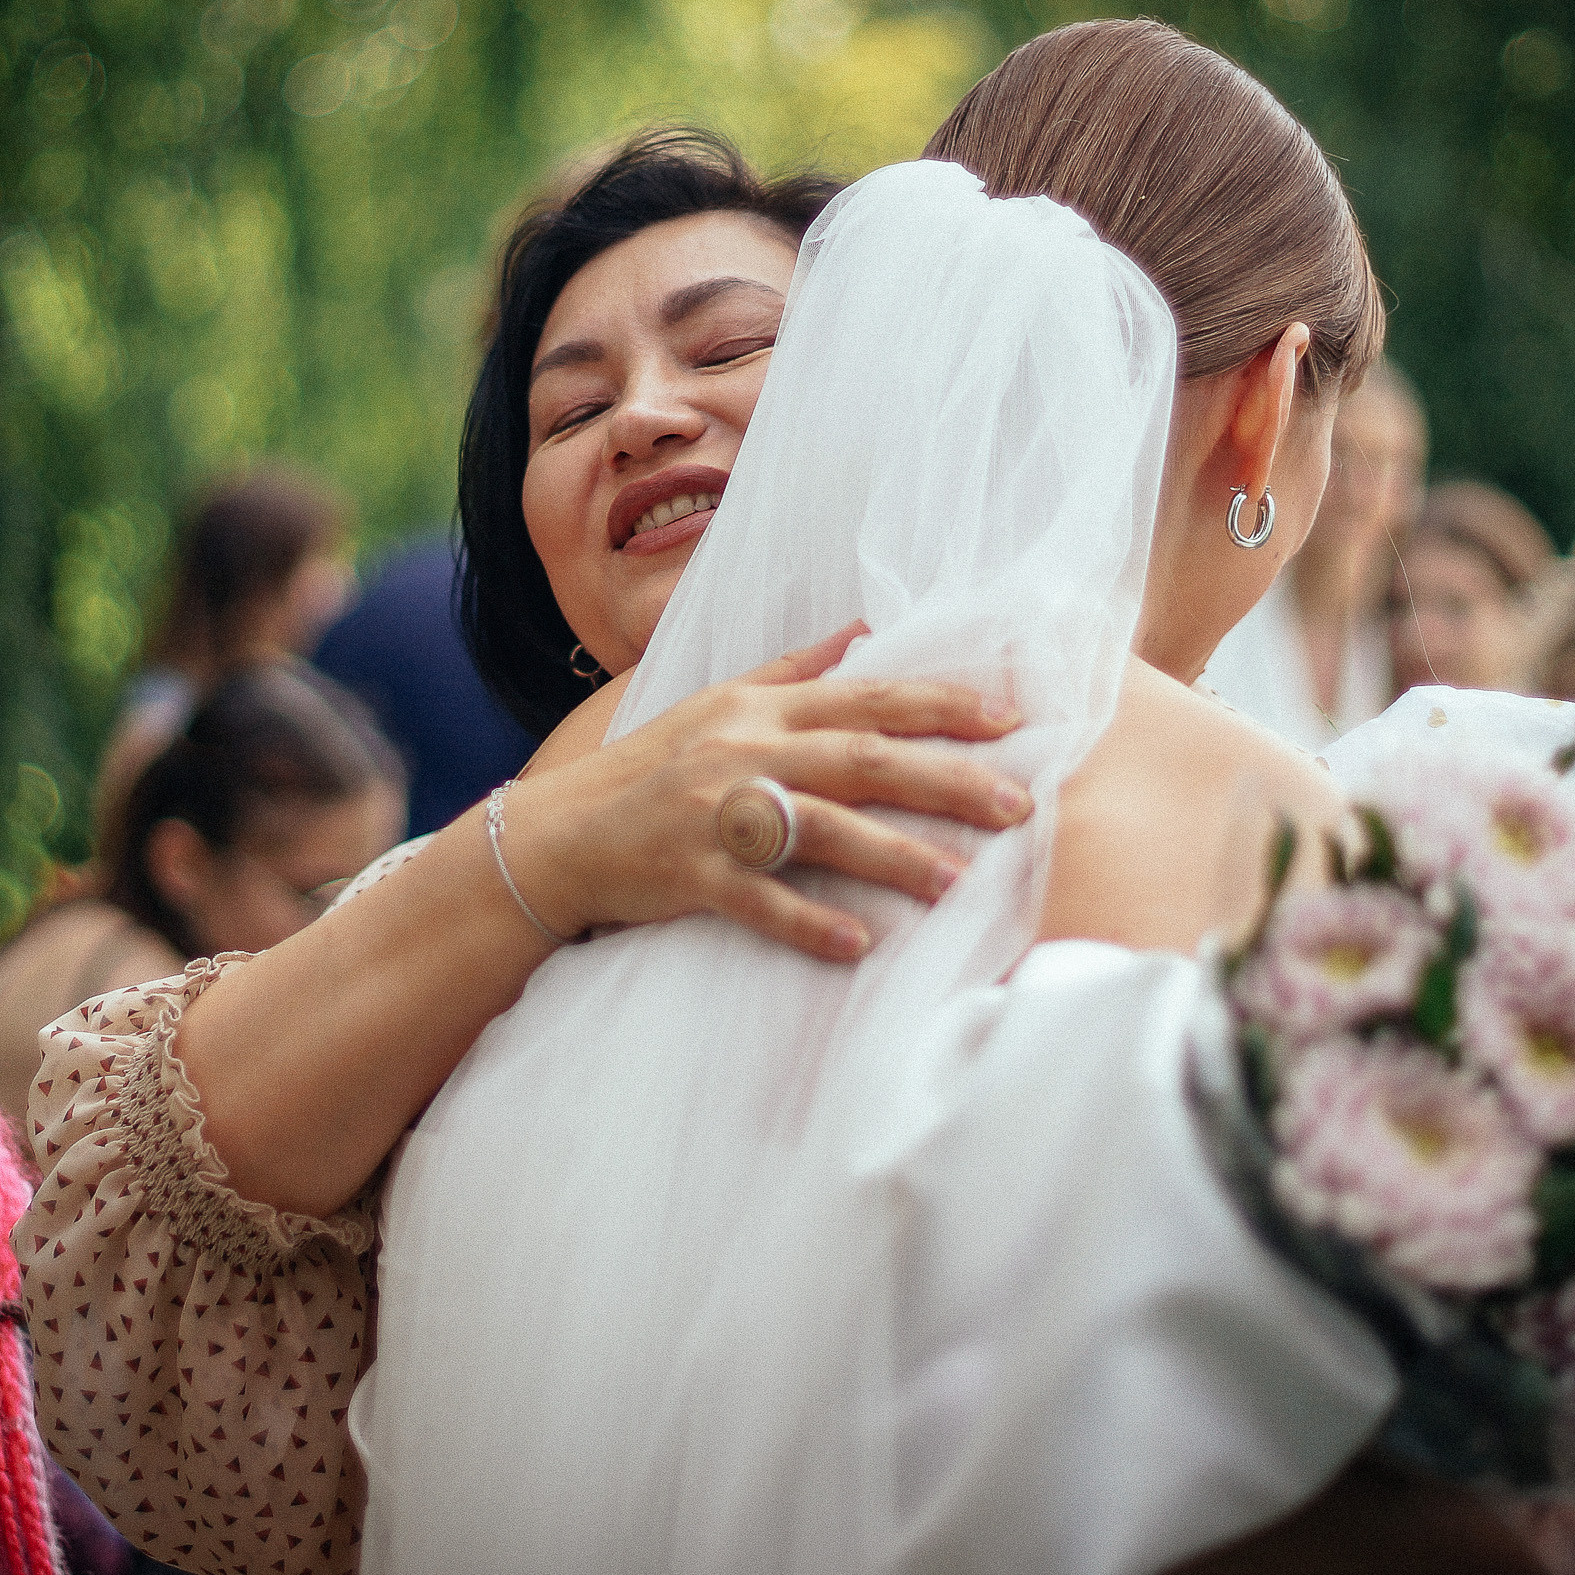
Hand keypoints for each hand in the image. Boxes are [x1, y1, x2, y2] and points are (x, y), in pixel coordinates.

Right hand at [497, 623, 1032, 960]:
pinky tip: (858, 944)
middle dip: (944, 779)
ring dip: (891, 856)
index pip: (866, 698)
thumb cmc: (650, 769)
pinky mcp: (689, 874)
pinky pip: (757, 900)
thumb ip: (795, 670)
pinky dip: (806, 922)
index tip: (1010, 718)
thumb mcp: (719, 703)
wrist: (558, 834)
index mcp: (760, 710)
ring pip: (818, 829)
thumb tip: (864, 630)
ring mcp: (714, 814)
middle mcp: (743, 752)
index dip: (939, 705)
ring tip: (956, 882)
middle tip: (1017, 804)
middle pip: (860, 759)